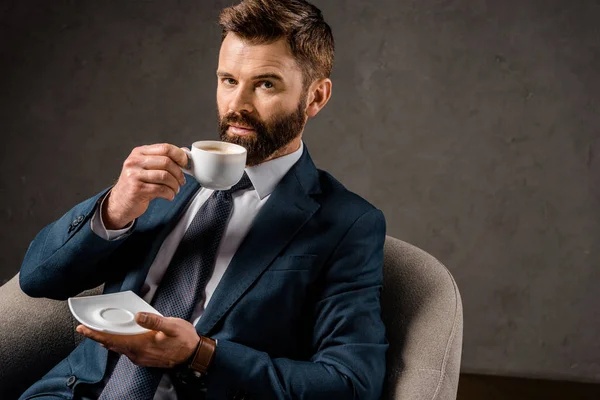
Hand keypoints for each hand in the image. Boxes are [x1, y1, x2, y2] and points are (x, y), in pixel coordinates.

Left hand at [76, 312, 199, 367]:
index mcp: (141, 345)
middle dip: (97, 336)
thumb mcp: (172, 326)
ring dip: (108, 340)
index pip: (112, 339)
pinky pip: (126, 350)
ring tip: (100, 331)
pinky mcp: (144, 358)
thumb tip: (138, 316)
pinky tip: (120, 337)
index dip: (96, 334)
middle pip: (112, 344)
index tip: (83, 329)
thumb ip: (154, 321)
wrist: (193, 355)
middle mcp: (137, 354)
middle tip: (85, 328)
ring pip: (118, 348)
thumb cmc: (184, 340)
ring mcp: (140, 357)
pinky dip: (119, 343)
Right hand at [103, 143, 188, 228]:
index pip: (165, 148)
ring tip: (175, 189)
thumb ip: (164, 158)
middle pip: (166, 162)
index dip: (180, 155)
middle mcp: (135, 161)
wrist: (120, 202)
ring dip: (175, 185)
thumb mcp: (148, 167)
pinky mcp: (136, 189)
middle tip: (181, 181)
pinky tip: (169, 196)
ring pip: (165, 176)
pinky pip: (161, 189)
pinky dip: (170, 194)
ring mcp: (134, 174)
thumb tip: (185, 151)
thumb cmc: (137, 184)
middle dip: (179, 173)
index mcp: (139, 152)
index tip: (185, 164)